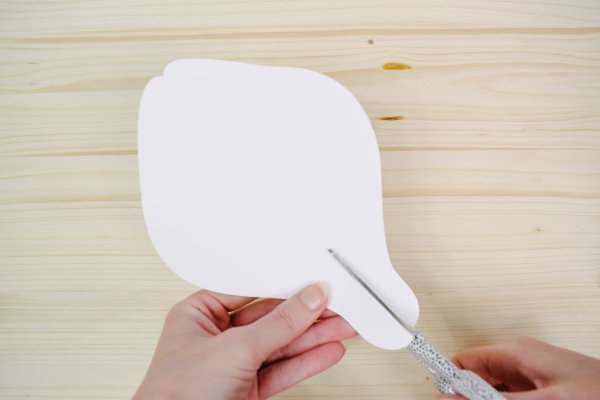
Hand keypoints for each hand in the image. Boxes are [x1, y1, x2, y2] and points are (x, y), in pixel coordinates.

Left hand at [133, 284, 356, 399]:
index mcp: (199, 314)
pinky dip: (306, 362)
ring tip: (343, 326)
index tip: (312, 283)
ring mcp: (233, 364)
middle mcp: (216, 337)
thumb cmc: (174, 395)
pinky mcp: (247, 389)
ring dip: (313, 337)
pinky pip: (282, 370)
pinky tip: (327, 350)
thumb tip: (307, 300)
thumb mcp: (233, 349)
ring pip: (281, 345)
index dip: (284, 287)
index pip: (250, 292)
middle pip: (270, 318)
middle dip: (306, 314)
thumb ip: (277, 324)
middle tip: (336, 305)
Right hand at [435, 336, 599, 399]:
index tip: (441, 397)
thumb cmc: (597, 390)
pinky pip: (509, 395)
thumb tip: (456, 396)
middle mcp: (518, 359)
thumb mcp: (544, 399)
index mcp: (515, 351)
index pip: (465, 361)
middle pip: (476, 378)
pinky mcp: (537, 387)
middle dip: (470, 395)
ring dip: (487, 399)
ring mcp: (528, 373)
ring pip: (492, 390)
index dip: (451, 381)